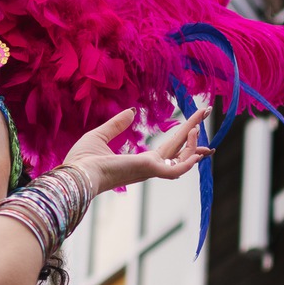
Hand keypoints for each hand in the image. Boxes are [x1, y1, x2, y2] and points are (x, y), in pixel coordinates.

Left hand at [62, 107, 212, 194]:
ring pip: (182, 157)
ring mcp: (151, 170)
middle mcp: (149, 167)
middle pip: (179, 150)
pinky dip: (189, 156)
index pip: (167, 150)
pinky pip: (179, 167)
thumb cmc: (83, 161)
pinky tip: (195, 142)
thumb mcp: (101, 135)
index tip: (194, 126)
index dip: (181, 138)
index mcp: (139, 162)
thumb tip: (131, 111)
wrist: (77, 173)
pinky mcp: (151, 169)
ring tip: (199, 122)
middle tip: (207, 112)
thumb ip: (117, 125)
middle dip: (194, 134)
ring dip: (193, 141)